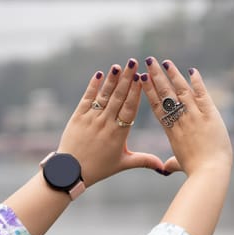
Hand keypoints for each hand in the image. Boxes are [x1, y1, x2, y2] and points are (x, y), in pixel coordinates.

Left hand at [57, 58, 162, 186]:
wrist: (70, 171)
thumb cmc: (99, 168)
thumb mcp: (123, 163)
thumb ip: (144, 161)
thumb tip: (163, 168)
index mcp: (119, 133)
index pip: (130, 108)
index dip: (136, 92)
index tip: (141, 77)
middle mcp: (106, 123)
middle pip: (118, 97)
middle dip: (126, 78)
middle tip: (133, 62)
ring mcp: (91, 118)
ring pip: (104, 95)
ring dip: (112, 79)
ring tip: (119, 65)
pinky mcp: (78, 117)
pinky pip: (87, 98)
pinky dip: (93, 86)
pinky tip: (100, 74)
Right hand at [140, 57, 232, 176]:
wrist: (209, 172)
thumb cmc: (195, 170)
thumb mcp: (180, 164)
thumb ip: (171, 163)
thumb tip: (164, 170)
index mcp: (171, 130)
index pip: (157, 106)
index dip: (149, 91)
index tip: (142, 79)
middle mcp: (180, 120)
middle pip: (165, 94)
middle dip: (156, 77)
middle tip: (148, 62)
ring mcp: (194, 116)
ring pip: (181, 91)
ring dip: (172, 75)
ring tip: (164, 62)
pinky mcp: (209, 115)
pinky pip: (202, 94)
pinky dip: (197, 82)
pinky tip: (192, 70)